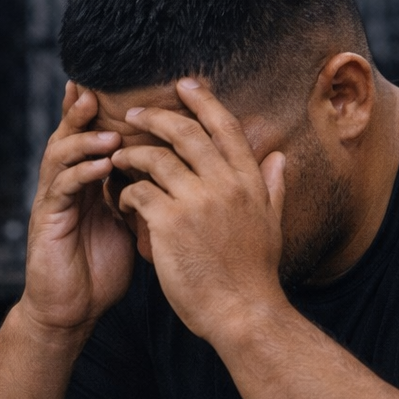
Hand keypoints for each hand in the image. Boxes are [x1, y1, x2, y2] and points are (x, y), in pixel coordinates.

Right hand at [21, 82, 134, 332]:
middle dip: (81, 110)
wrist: (72, 311)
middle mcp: (67, 184)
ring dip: (84, 140)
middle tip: (96, 88)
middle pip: (69, 134)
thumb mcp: (131, 225)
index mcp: (88, 182)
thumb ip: (144, 196)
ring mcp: (54, 200)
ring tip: (110, 131)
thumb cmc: (102, 270)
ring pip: (60, 155)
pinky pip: (63, 189)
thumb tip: (182, 175)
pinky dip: (82, 173)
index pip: (92, 135)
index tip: (124, 84)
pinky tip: (102, 166)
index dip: (101, 110)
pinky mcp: (48, 220)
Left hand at [114, 78, 286, 343]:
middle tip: (135, 114)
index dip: (203, 101)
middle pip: (186, 133)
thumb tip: (280, 157)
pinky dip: (125, 192)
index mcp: (249, 182)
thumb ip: (273, 188)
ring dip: (132, 155)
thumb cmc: (253, 275)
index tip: (185, 84)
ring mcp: (196, 202)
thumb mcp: (270, 225)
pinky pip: (138, 192)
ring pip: (155, 159)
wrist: (242, 314)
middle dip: (157, 117)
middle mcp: (225, 185)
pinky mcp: (169, 223)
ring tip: (118, 158)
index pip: (225, 127)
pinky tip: (120, 200)